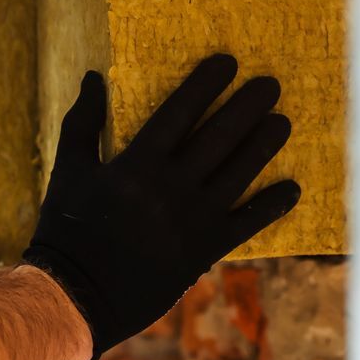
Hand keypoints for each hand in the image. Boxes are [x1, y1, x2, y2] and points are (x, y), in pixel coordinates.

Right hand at [23, 54, 300, 359]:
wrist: (77, 298)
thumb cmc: (66, 230)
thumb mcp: (69, 170)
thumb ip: (83, 122)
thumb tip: (93, 77)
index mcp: (137, 164)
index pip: (181, 111)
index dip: (206, 83)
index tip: (228, 62)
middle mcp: (171, 187)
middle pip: (220, 136)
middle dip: (248, 106)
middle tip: (270, 84)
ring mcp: (192, 220)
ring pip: (239, 173)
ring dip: (264, 145)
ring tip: (283, 121)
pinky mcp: (204, 251)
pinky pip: (246, 224)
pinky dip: (271, 206)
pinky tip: (292, 189)